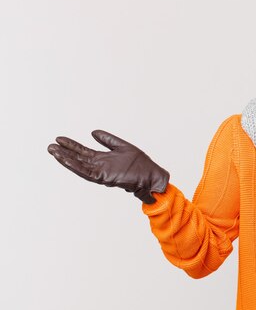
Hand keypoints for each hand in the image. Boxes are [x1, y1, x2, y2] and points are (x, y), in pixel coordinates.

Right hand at [47, 130, 169, 203]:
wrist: (152, 176)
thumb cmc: (141, 165)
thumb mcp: (122, 146)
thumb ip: (108, 140)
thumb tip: (93, 132)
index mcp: (104, 159)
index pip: (83, 152)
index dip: (72, 145)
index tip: (59, 139)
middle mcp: (100, 166)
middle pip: (78, 158)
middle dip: (64, 153)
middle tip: (50, 146)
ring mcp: (102, 172)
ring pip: (79, 166)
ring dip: (66, 159)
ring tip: (53, 151)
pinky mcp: (105, 177)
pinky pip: (88, 172)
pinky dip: (76, 166)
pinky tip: (66, 160)